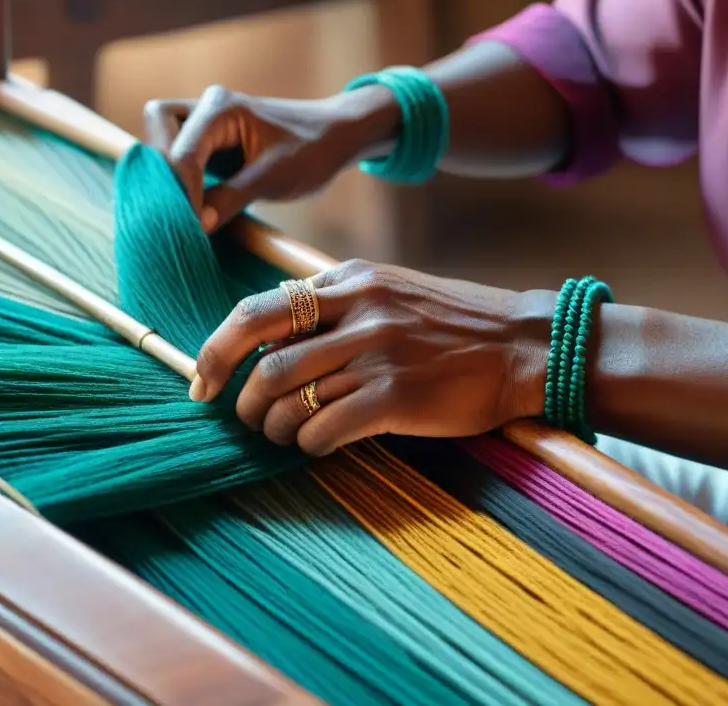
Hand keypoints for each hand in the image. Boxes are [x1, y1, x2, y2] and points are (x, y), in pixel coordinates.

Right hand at [143, 84, 398, 232]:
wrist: (336, 136)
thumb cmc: (313, 150)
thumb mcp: (274, 178)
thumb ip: (232, 199)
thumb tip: (196, 226)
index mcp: (222, 108)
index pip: (182, 151)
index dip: (181, 191)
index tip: (193, 227)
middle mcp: (207, 107)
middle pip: (157, 128)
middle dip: (162, 171)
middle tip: (179, 211)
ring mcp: (205, 121)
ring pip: (162, 140)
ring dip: (166, 174)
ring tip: (183, 211)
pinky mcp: (208, 140)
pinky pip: (178, 153)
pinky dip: (177, 178)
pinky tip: (188, 208)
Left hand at [191, 259, 554, 455]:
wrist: (525, 345)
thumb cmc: (454, 323)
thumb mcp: (390, 289)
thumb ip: (334, 304)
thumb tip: (272, 336)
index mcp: (348, 280)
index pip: (256, 311)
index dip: (216, 349)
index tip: (203, 379)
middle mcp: (359, 311)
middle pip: (264, 359)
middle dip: (240, 399)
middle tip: (244, 418)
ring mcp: (378, 353)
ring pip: (289, 396)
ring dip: (273, 426)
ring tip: (283, 434)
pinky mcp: (397, 396)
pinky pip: (325, 428)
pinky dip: (308, 444)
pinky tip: (318, 446)